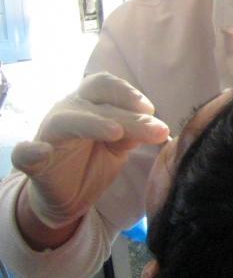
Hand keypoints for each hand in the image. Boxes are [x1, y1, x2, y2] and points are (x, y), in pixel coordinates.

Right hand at [12, 72, 169, 229]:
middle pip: (94, 99)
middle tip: (155, 128)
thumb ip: (135, 133)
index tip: (152, 109)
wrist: (69, 196)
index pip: (105, 85)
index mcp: (89, 104)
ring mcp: (48, 135)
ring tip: (116, 133)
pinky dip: (30, 151)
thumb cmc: (95, 161)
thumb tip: (159, 127)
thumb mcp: (120, 146)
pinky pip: (24, 153)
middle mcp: (68, 112)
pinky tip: (41, 153)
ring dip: (93, 124)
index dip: (128, 93)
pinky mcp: (33, 162)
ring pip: (67, 120)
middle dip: (128, 112)